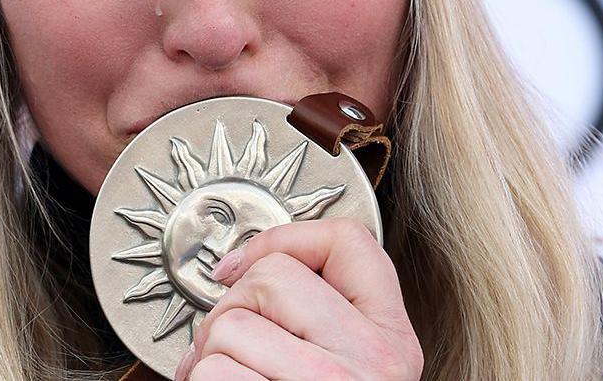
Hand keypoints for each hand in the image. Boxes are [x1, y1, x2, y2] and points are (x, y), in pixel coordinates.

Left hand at [174, 217, 422, 380]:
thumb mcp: (347, 366)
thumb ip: (320, 319)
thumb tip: (237, 273)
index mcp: (393, 341)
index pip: (350, 240)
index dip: (284, 236)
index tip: (241, 264)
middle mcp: (375, 360)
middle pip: (273, 277)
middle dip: (229, 310)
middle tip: (226, 348)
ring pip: (232, 324)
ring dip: (208, 358)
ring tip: (229, 380)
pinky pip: (211, 371)